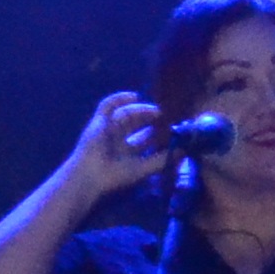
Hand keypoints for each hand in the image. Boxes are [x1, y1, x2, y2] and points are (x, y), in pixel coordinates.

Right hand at [63, 91, 171, 206]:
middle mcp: (116, 141)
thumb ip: (162, 160)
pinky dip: (119, 98)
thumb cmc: (115, 177)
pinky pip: (107, 106)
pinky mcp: (98, 122)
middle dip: (149, 119)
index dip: (156, 134)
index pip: (143, 141)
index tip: (171, 129)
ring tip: (156, 110)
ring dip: (139, 110)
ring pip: (123, 115)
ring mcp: (106, 130)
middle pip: (134, 125)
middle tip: (164, 116)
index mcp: (126, 154)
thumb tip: (184, 150)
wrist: (90, 177)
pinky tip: (135, 96)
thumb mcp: (144, 169)